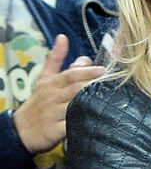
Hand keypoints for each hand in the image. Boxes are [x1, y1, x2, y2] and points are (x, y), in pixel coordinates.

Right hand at [12, 35, 104, 153]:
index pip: (70, 75)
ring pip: (74, 106)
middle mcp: (53, 98)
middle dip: (93, 84)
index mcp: (52, 84)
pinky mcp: (54, 131)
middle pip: (75, 89)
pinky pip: (71, 126)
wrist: (20, 131)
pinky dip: (83, 122)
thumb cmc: (39, 102)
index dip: (86, 71)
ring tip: (110, 97)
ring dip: (91, 102)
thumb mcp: (44, 79)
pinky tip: (97, 119)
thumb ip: (55, 59)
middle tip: (112, 80)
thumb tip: (63, 36)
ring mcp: (53, 115)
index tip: (103, 68)